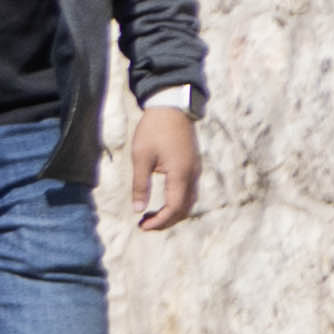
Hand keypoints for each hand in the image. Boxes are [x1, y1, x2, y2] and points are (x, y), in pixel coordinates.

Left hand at [128, 102, 201, 231]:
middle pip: (184, 209)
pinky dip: (178, 202)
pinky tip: (163, 201)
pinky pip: (190, 191)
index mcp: (181, 175)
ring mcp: (195, 170)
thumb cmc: (153, 130)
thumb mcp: (141, 157)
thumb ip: (140, 185)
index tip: (142, 226)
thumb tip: (138, 209)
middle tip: (145, 224)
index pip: (174, 209)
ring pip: (189, 201)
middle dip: (166, 221)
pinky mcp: (193, 165)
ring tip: (152, 216)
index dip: (159, 221)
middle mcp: (193, 175)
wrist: (172, 107)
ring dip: (173, 213)